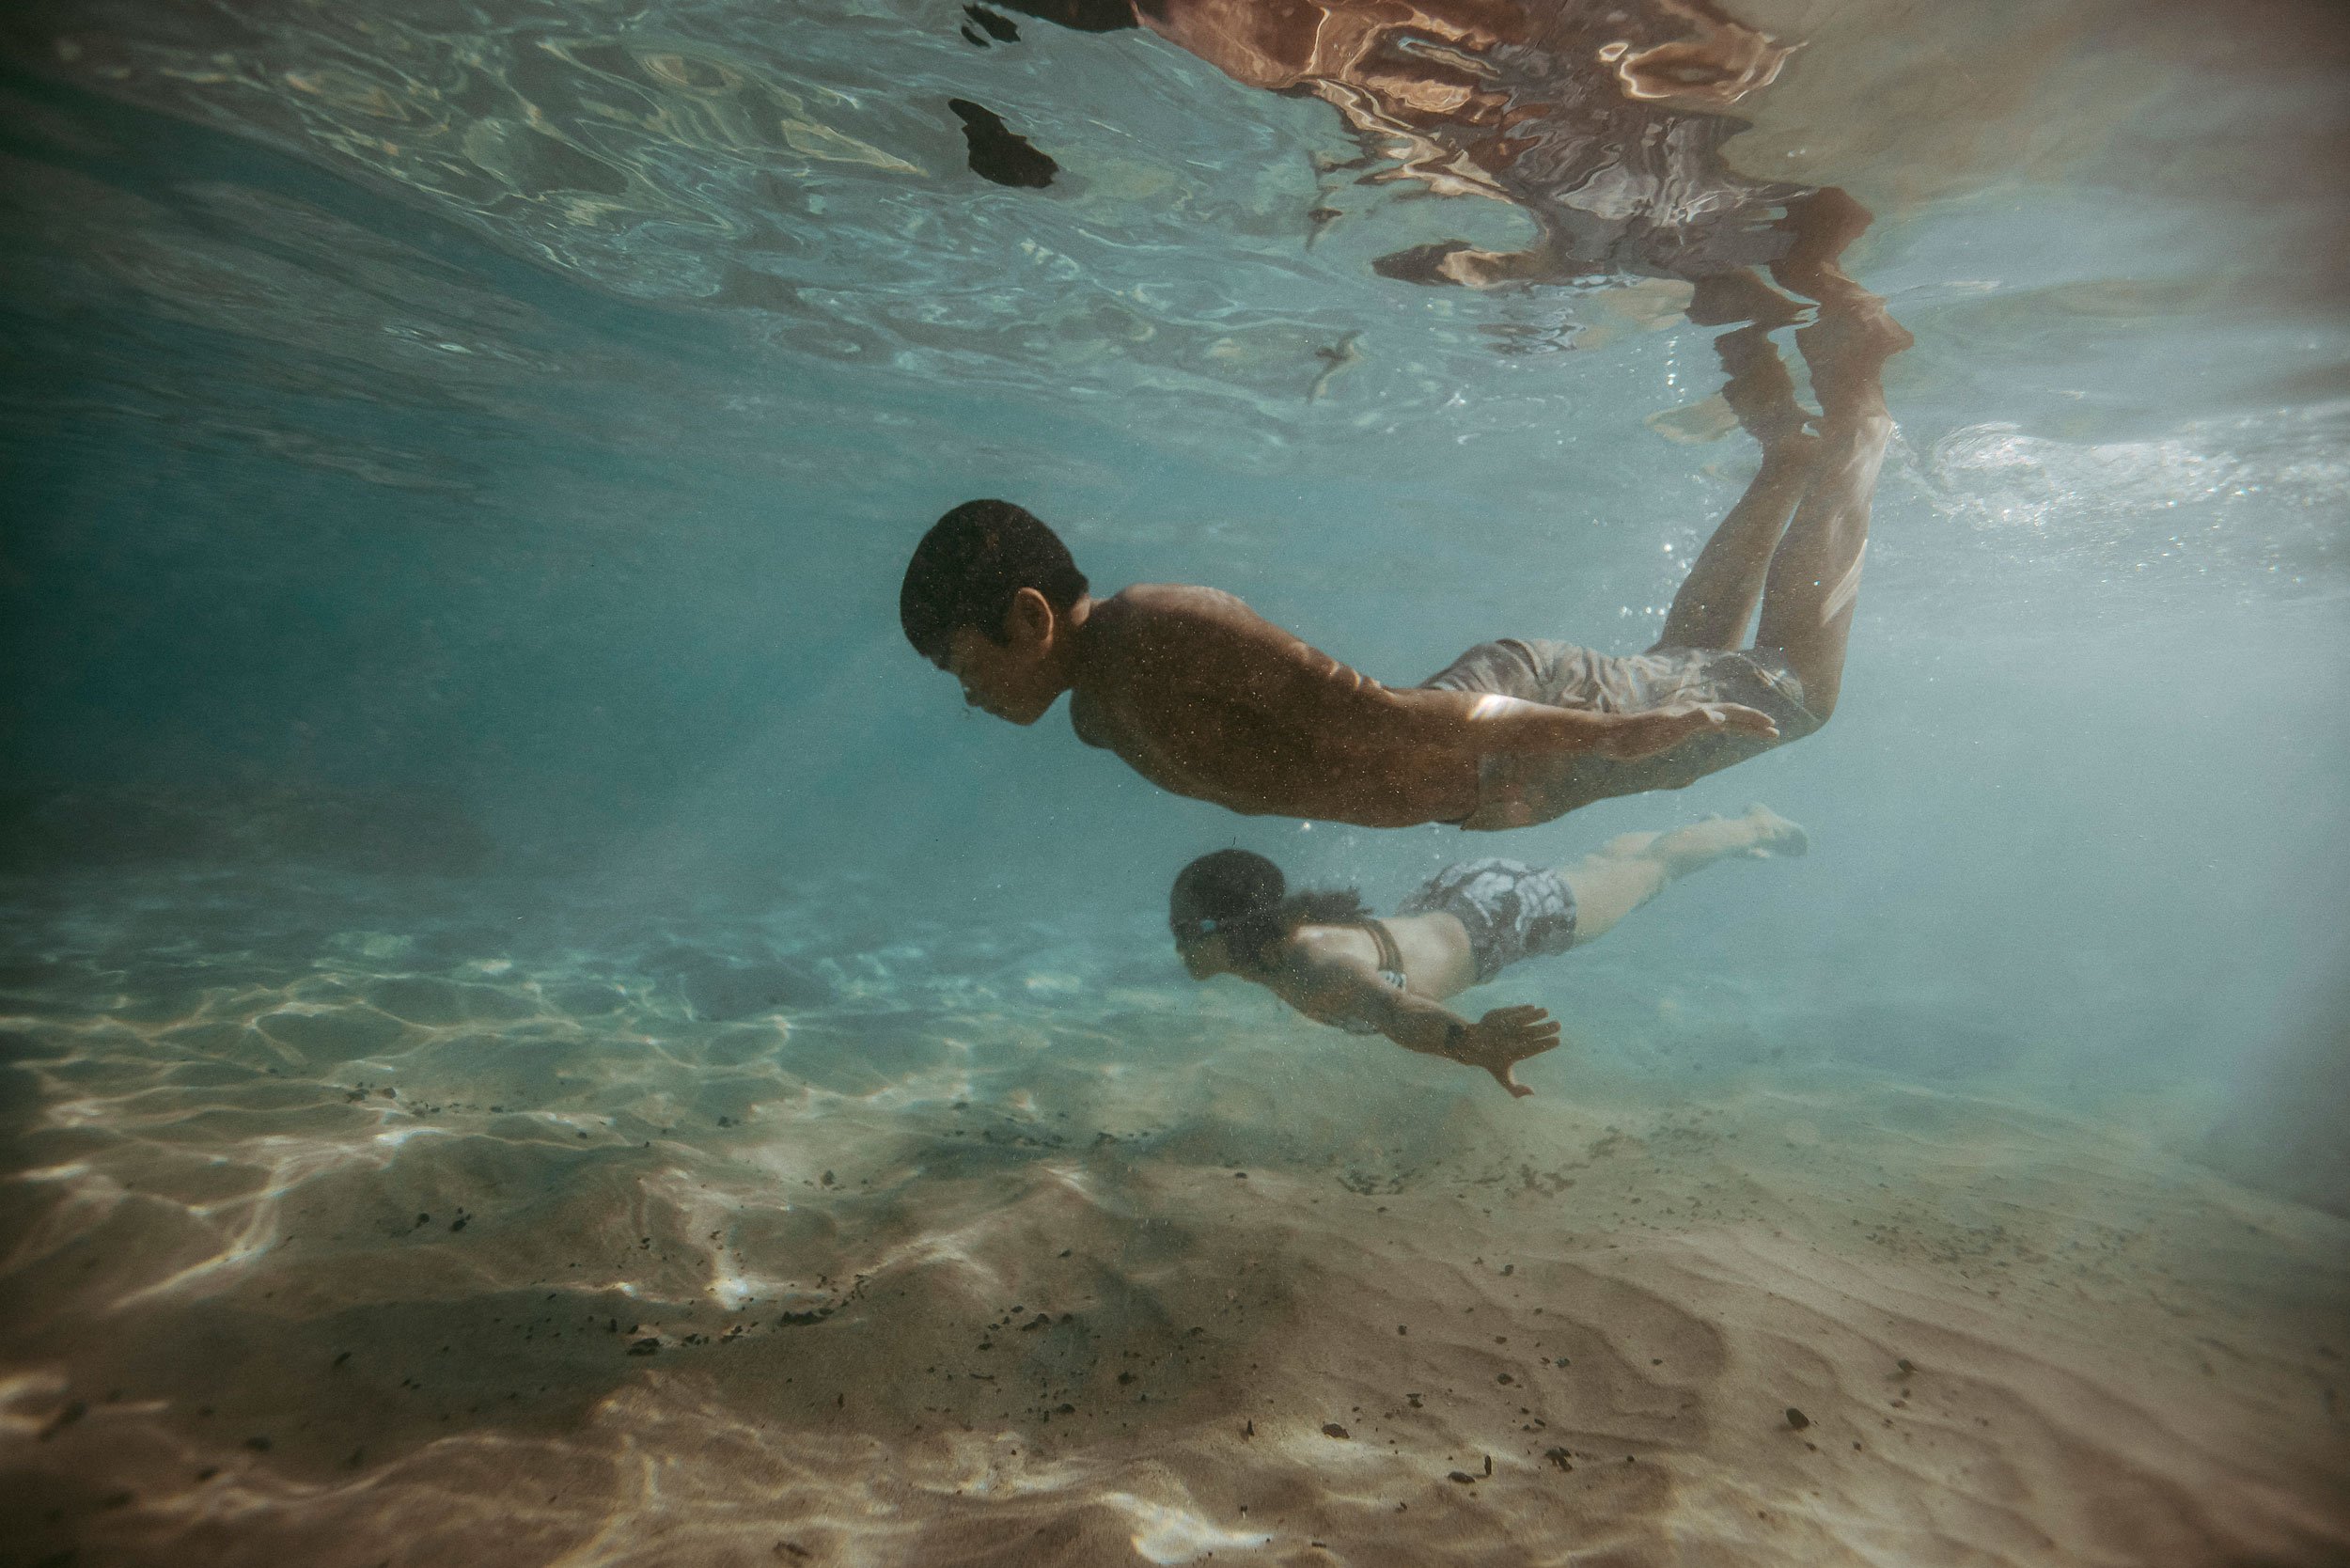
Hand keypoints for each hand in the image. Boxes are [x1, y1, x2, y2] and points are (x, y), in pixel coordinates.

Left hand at [1452, 1005, 1562, 1097]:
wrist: (1471, 1047)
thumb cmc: (1492, 1063)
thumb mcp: (1503, 1078)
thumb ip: (1516, 1089)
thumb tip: (1534, 1094)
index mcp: (1512, 1054)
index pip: (1533, 1049)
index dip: (1546, 1045)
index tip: (1558, 1041)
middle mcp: (1507, 1039)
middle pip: (1530, 1033)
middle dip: (1546, 1029)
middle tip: (1558, 1025)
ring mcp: (1501, 1026)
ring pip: (1521, 1019)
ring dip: (1535, 1015)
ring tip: (1546, 1012)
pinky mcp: (1495, 1016)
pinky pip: (1511, 1011)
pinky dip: (1522, 1009)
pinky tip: (1533, 1008)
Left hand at [1598, 702, 1777, 760]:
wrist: (1610, 737)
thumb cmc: (1636, 736)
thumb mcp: (1665, 729)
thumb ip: (1692, 721)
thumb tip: (1719, 716)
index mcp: (1693, 712)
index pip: (1730, 713)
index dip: (1752, 719)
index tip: (1772, 727)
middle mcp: (1690, 713)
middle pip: (1729, 714)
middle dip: (1753, 722)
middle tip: (1775, 732)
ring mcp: (1683, 719)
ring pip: (1720, 719)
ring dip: (1740, 725)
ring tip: (1757, 731)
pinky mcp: (1674, 728)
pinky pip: (1705, 726)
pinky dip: (1721, 728)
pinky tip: (1720, 730)